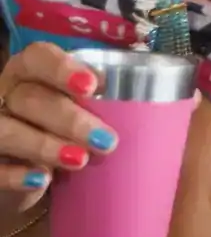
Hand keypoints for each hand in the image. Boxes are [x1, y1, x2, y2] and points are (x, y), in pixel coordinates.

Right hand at [0, 43, 110, 194]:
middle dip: (68, 117)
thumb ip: (107, 105)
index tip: (94, 86)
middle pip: (29, 97)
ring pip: (7, 130)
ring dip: (44, 144)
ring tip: (80, 160)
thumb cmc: (63, 134)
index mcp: (29, 72)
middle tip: (106, 140)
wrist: (26, 177)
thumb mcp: (82, 113)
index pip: (38, 57)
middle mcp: (6, 95)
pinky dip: (15, 174)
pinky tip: (41, 179)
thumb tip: (168, 106)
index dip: (63, 68)